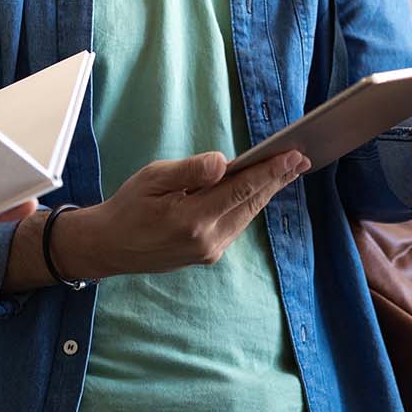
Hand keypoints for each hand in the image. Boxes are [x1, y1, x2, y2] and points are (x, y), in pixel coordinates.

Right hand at [55, 150, 309, 279]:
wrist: (110, 247)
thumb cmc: (129, 207)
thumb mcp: (152, 179)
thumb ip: (189, 171)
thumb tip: (223, 163)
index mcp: (192, 219)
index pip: (241, 190)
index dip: (270, 172)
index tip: (293, 156)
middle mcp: (207, 240)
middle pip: (251, 204)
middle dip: (277, 179)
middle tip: (301, 158)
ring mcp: (209, 251)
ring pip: (246, 215)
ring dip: (266, 191)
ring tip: (286, 169)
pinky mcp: (208, 254)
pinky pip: (235, 223)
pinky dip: (248, 204)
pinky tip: (257, 188)